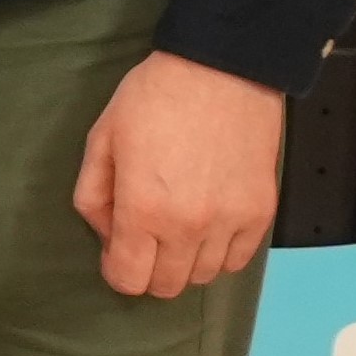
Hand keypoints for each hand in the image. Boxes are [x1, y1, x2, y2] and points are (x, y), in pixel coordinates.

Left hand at [73, 49, 284, 300]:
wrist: (222, 70)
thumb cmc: (155, 99)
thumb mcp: (101, 141)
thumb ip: (93, 197)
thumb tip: (107, 234)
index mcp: (143, 210)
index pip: (129, 279)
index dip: (117, 271)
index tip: (117, 252)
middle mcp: (189, 226)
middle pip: (167, 286)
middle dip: (149, 269)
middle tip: (145, 238)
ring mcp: (230, 221)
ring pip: (205, 276)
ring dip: (186, 262)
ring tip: (178, 227)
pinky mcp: (261, 212)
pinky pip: (239, 260)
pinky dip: (221, 252)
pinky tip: (209, 225)